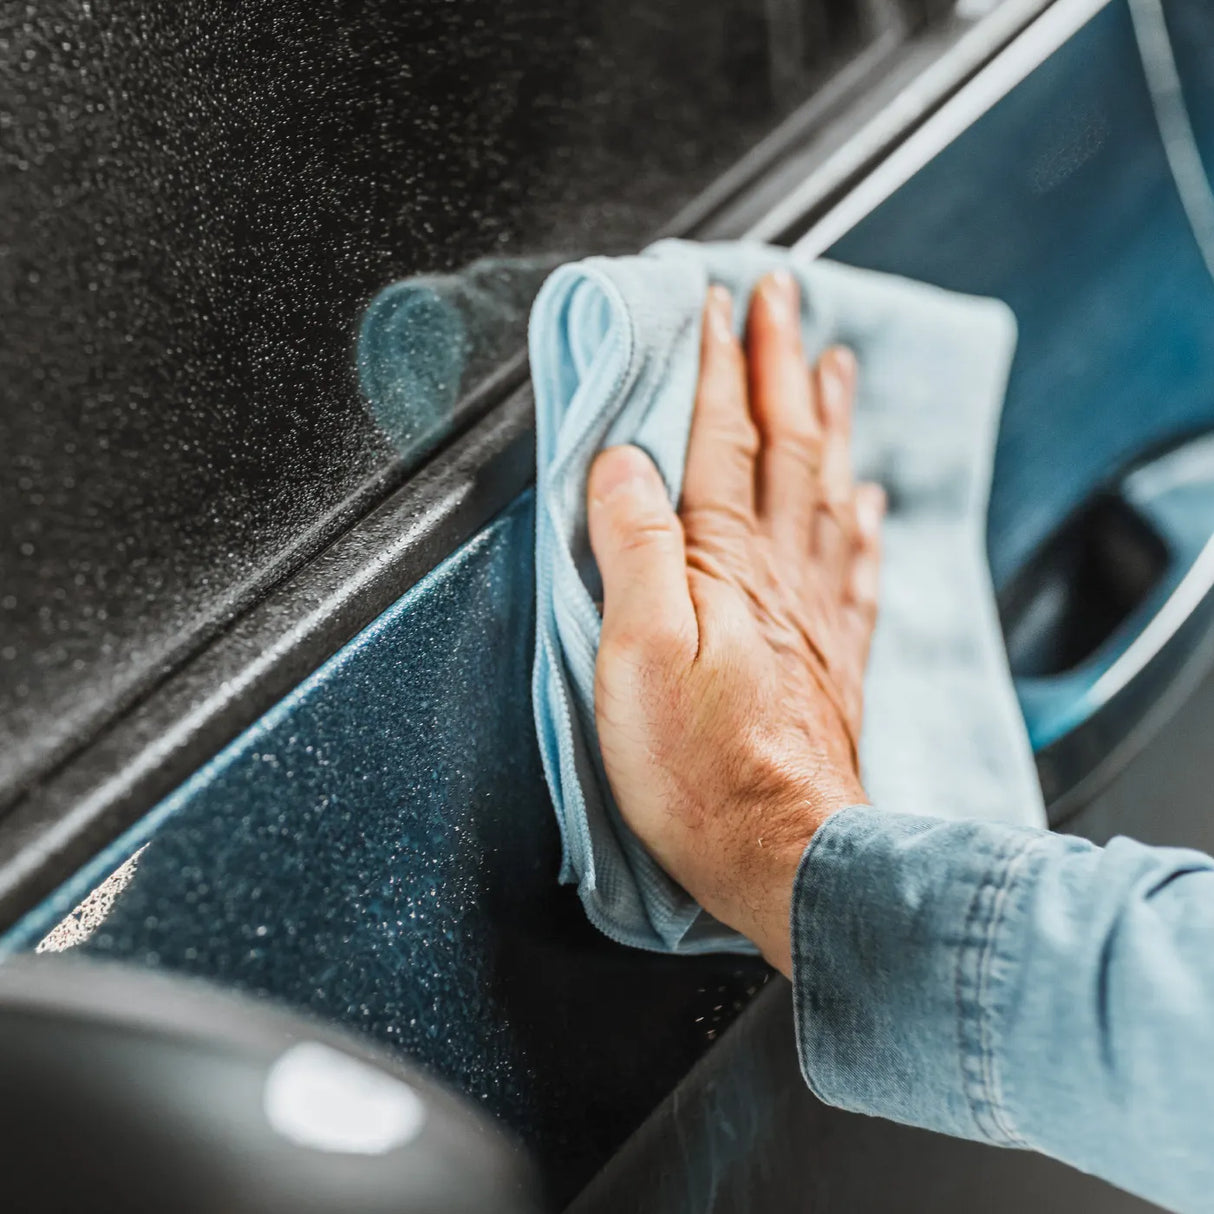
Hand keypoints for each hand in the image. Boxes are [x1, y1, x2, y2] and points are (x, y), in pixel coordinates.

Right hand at [587, 270, 884, 974]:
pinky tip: (867, 500)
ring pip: (828, 490)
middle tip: (786, 296)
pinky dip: (862, 519)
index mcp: (726, 564)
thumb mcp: (634, 653)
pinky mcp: (832, 658)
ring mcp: (816, 613)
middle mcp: (782, 574)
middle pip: (788, 445)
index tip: (718, 301)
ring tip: (835, 366)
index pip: (724, 440)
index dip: (720, 367)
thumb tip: (623, 460)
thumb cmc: (698, 767)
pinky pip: (856, 566)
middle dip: (783, 362)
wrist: (784, 854)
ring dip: (829, 420)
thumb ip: (631, 548)